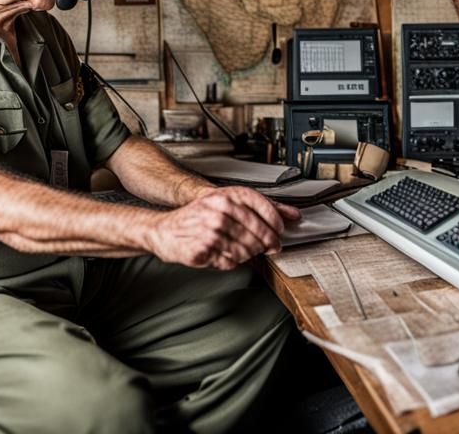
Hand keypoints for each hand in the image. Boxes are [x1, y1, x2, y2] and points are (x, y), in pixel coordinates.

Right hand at [145, 187, 300, 269]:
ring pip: (248, 249)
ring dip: (249, 254)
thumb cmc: (197, 216)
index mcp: (227, 196)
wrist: (163, 230)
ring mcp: (211, 230)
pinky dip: (232, 261)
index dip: (276, 222)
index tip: (280, 231)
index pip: (264, 208)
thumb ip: (261, 207)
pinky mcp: (204, 249)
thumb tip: (294, 214)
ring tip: (241, 249)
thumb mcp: (226, 203)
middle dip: (267, 243)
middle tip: (269, 247)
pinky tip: (225, 254)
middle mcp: (220, 210)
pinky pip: (231, 261)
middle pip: (259, 232)